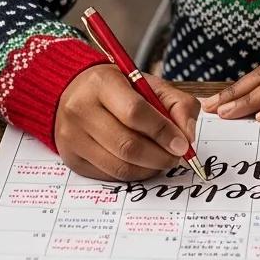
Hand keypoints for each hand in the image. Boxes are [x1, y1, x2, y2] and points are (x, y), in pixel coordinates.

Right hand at [54, 64, 199, 181]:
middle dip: (160, 156)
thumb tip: (187, 136)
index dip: (163, 131)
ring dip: (149, 169)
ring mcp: (72, 136)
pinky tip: (142, 163)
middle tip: (176, 157)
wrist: (74, 91)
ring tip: (161, 160)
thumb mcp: (148, 83)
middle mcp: (81, 109)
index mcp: (101, 83)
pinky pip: (110, 176)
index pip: (135, 112)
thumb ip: (177, 103)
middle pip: (127, 145)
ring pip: (120, 166)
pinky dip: (133, 174)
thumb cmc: (117, 88)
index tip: (183, 144)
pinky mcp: (72, 158)